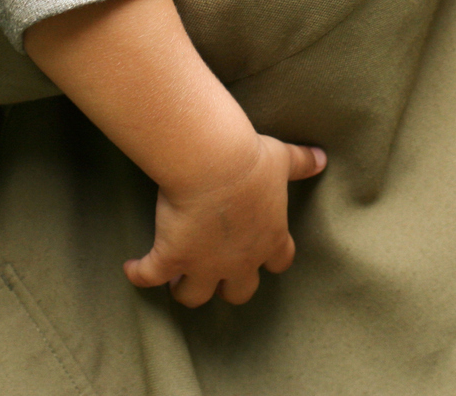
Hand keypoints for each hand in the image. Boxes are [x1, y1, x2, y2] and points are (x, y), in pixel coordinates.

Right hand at [122, 133, 326, 306]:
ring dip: (185, 288)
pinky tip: (132, 268)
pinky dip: (139, 274)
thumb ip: (303, 163)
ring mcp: (204, 264)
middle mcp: (240, 260)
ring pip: (195, 296)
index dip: (269, 260)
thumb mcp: (282, 159)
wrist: (214, 163)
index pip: (279, 262)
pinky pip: (151, 277)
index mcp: (270, 237)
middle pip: (239, 292)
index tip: (260, 253)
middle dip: (227, 285)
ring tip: (175, 277)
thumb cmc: (250, 160)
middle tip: (213, 269)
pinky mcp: (172, 258)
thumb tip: (322, 158)